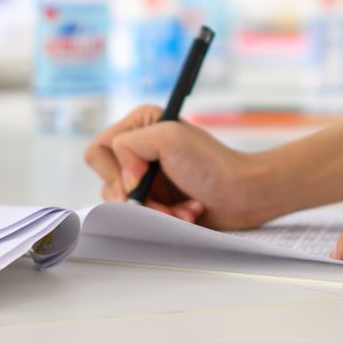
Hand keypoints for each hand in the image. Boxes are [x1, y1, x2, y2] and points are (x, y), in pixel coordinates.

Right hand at [81, 104, 271, 229]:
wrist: (244, 194)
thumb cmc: (212, 164)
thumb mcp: (168, 139)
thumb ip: (130, 147)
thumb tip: (124, 181)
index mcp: (139, 125)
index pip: (98, 151)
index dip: (114, 171)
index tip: (139, 180)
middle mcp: (140, 148)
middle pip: (108, 182)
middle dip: (138, 197)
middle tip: (161, 201)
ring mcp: (147, 176)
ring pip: (125, 204)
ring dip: (155, 210)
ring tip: (182, 208)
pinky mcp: (157, 198)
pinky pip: (142, 216)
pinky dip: (165, 218)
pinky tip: (187, 213)